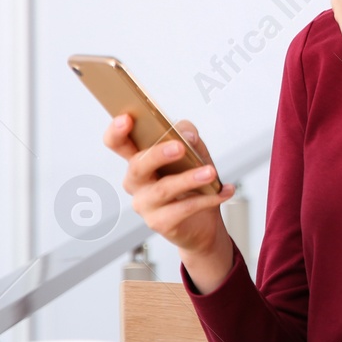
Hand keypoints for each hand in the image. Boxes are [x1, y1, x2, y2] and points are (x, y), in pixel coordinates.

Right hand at [104, 114, 233, 256]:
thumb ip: (188, 136)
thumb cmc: (192, 181)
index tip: (127, 118)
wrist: (203, 221)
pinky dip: (207, 199)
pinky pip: (183, 208)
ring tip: (210, 172)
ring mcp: (145, 204)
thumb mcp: (194, 152)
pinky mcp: (159, 222)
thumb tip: (187, 136)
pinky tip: (224, 191)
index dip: (117, 131)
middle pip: (137, 165)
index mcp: (139, 159)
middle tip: (180, 147)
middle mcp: (136, 182)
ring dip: (189, 179)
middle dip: (157, 154)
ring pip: (163, 189)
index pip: (118, 143)